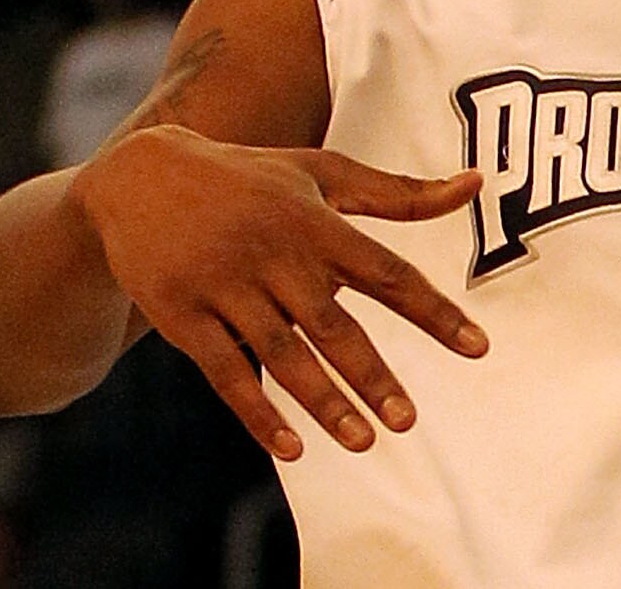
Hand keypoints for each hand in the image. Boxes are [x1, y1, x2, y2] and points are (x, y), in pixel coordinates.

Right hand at [71, 125, 486, 459]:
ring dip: (324, 402)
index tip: (478, 348)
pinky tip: (292, 448)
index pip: (387, 272)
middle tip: (409, 421)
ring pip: (282, 355)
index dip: (434, 312)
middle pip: (333, 324)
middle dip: (372, 376)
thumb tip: (476, 184)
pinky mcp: (181, 317)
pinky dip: (258, 412)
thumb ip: (400, 193)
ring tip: (365, 442)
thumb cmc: (252, 178)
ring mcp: (224, 287)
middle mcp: (274, 255)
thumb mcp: (324, 173)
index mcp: (315, 223)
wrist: (142, 176)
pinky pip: (225, 373)